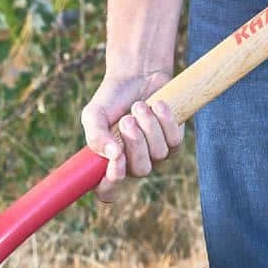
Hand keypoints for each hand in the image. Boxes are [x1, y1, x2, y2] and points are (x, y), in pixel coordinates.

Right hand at [81, 70, 183, 202]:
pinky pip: (173, 142)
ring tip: (139, 106)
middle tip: (126, 119)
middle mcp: (132, 165)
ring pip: (158, 154)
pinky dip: (165, 120)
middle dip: (135, 143)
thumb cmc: (112, 99)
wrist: (136, 76)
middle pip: (140, 171)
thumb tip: (112, 154)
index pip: (108, 192)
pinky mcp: (174, 142)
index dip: (112, 184)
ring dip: (149, 126)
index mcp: (109, 164)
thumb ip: (95, 136)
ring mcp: (155, 156)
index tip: (115, 161)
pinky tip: (157, 104)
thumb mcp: (94, 115)